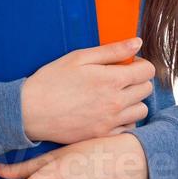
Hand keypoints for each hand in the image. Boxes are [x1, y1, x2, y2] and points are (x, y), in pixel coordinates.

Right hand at [20, 37, 154, 144]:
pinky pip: (128, 129)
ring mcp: (110, 121)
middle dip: (138, 81)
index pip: (147, 71)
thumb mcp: (80, 57)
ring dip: (134, 102)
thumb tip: (137, 43)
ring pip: (141, 111)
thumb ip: (112, 50)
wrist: (30, 111)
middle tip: (120, 78)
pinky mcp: (102, 135)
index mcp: (112, 79)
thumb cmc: (51, 80)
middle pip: (146, 90)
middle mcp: (116, 102)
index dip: (140, 64)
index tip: (128, 64)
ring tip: (116, 96)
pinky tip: (109, 113)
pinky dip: (124, 120)